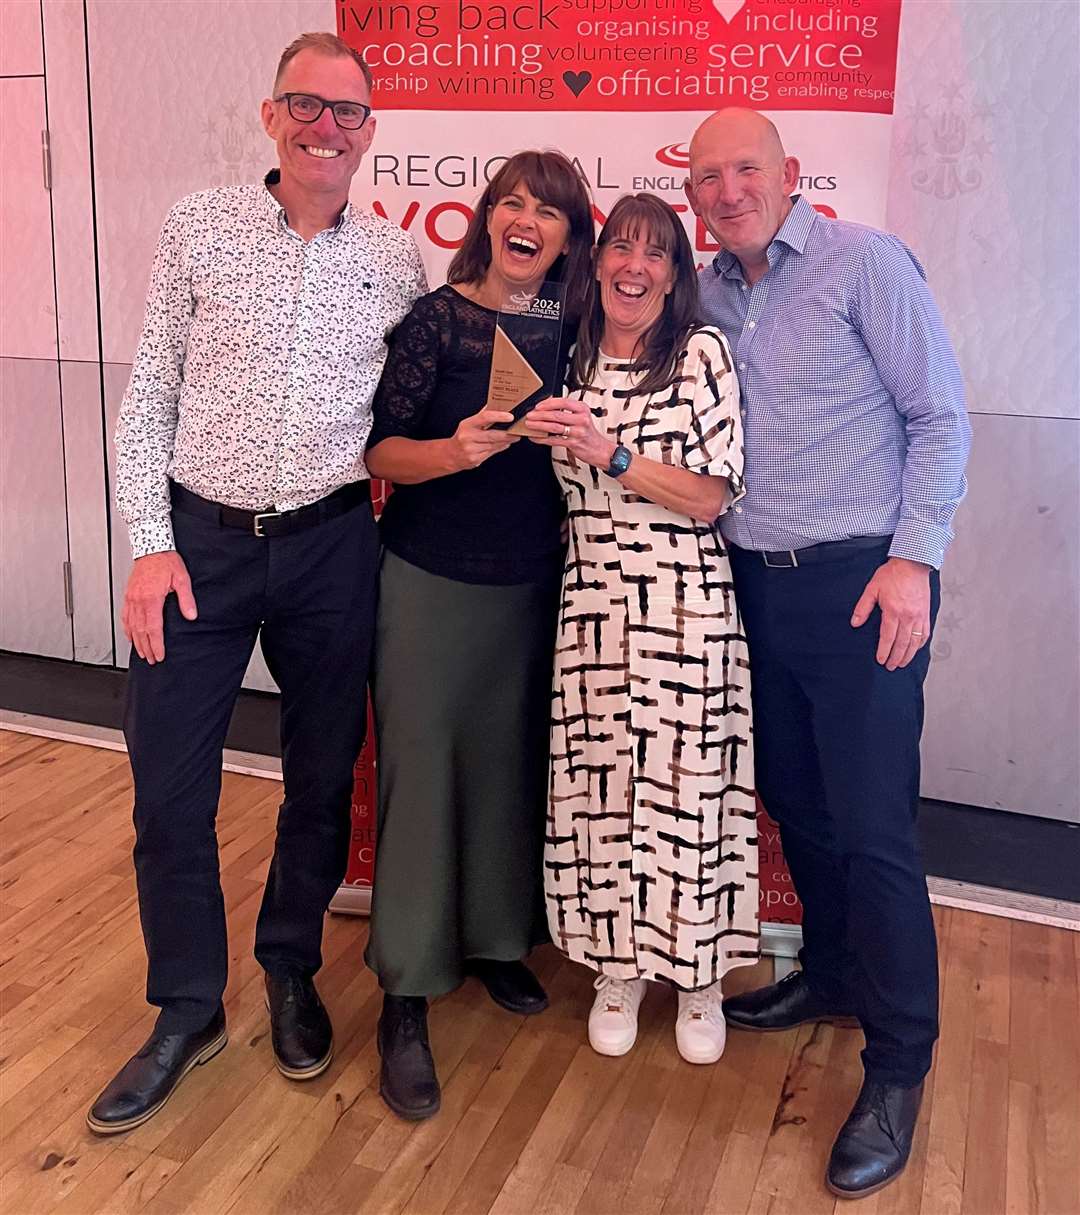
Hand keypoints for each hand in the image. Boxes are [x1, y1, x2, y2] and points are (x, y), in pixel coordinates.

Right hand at [122, 550, 196, 664]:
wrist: (150, 546)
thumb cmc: (165, 561)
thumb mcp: (182, 579)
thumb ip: (186, 599)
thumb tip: (191, 615)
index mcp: (151, 598)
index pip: (153, 628)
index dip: (156, 644)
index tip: (159, 655)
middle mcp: (138, 600)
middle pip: (141, 631)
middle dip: (147, 648)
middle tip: (152, 659)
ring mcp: (131, 599)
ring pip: (131, 626)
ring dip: (137, 642)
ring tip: (143, 653)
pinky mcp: (128, 596)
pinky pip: (125, 616)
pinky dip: (127, 629)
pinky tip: (131, 636)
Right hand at [449, 408, 519, 470]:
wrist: (451, 454)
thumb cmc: (463, 436)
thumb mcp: (469, 424)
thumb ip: (483, 416)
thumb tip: (497, 404)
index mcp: (467, 425)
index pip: (484, 417)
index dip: (499, 416)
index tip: (510, 416)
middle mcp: (468, 437)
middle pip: (493, 435)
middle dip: (508, 434)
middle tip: (518, 431)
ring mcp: (471, 450)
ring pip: (494, 445)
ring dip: (506, 441)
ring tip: (514, 437)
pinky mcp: (475, 460)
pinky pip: (492, 453)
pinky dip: (500, 448)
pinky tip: (504, 444)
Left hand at [526, 397, 613, 469]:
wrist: (600, 450)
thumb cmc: (589, 433)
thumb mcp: (582, 417)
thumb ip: (568, 412)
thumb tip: (547, 408)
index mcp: (582, 409)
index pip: (563, 402)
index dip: (548, 403)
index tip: (538, 406)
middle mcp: (581, 419)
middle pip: (556, 414)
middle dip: (540, 415)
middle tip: (530, 415)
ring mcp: (578, 432)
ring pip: (554, 427)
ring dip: (539, 425)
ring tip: (530, 424)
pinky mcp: (574, 443)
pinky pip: (554, 440)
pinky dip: (542, 439)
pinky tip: (535, 437)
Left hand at [850, 557, 930, 670]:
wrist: (912, 564)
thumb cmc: (892, 575)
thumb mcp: (872, 589)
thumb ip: (863, 607)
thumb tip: (855, 623)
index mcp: (893, 611)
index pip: (888, 637)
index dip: (884, 651)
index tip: (881, 660)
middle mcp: (908, 616)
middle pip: (902, 643)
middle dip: (896, 658)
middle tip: (891, 667)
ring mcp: (919, 616)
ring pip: (915, 641)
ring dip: (908, 655)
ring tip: (902, 663)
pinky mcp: (926, 613)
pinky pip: (925, 633)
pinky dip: (920, 644)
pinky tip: (916, 649)